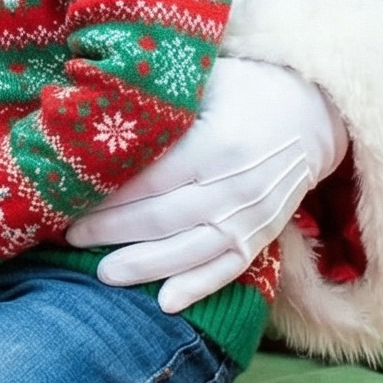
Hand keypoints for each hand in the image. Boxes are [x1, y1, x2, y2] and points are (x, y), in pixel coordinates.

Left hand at [66, 57, 346, 312]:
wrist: (313, 114)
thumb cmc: (246, 89)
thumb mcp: (205, 79)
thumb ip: (162, 99)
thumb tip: (99, 108)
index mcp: (215, 145)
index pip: (148, 180)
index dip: (107, 196)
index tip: (69, 199)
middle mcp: (233, 187)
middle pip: (160, 219)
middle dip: (110, 231)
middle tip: (69, 236)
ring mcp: (250, 217)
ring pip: (188, 251)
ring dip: (143, 266)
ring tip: (102, 274)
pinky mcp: (262, 236)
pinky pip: (227, 269)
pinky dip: (197, 288)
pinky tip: (165, 303)